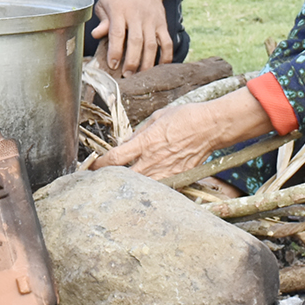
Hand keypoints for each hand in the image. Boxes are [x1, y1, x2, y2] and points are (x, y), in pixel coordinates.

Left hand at [91, 0, 171, 73]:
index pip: (117, 33)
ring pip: (152, 44)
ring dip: (146, 63)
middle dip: (131, 61)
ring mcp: (152, 21)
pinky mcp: (163, 24)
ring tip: (139, 76)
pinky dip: (166, 57)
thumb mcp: (106, 2)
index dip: (115, 51)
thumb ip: (102, 20)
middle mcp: (137, 16)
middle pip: (136, 41)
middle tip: (126, 75)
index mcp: (120, 10)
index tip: (112, 65)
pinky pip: (167, 42)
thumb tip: (96, 35)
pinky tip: (160, 68)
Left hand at [91, 91, 269, 179]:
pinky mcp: (177, 178)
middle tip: (100, 180)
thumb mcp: (157, 117)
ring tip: (119, 186)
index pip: (114, 158)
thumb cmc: (186, 117)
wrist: (211, 127)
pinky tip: (145, 187)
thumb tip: (127, 142)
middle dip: (109, 179)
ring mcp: (165, 172)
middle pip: (123, 177)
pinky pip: (158, 187)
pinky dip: (149, 187)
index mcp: (144, 142)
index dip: (99, 165)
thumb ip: (139, 132)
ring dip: (128, 185)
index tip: (92, 167)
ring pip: (139, 186)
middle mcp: (152, 160)